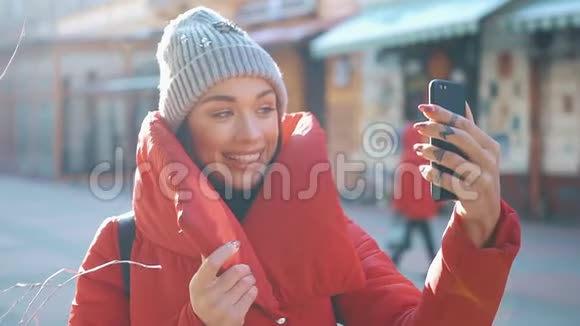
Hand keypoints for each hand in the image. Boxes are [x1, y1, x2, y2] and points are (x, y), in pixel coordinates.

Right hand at [189, 241, 257, 325]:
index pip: (212, 262)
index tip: (235, 245)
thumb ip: (207, 263)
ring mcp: (223, 307)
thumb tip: (212, 238)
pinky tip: (245, 293)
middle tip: (242, 270)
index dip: (225, 251)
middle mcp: (209, 296)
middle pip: (237, 271)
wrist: (206, 325)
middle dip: (244, 268)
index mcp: (198, 284)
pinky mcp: (236, 316)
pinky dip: (252, 290)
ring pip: (247, 282)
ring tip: (244, 282)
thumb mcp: (200, 282)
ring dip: (249, 279)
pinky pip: (252, 293)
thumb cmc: (205, 296)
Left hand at [413, 103, 500, 246]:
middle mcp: (489, 158)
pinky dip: (432, 173)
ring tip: (419, 149)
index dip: (443, 113)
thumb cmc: (477, 174)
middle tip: (417, 127)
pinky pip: (447, 179)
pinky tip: (424, 170)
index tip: (424, 106)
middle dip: (435, 129)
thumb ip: (470, 131)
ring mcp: (483, 176)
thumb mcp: (478, 153)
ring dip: (431, 152)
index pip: (464, 123)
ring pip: (452, 158)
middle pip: (458, 137)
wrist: (486, 210)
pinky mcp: (473, 192)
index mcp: (489, 144)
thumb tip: (462, 102)